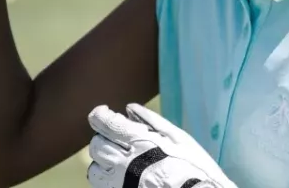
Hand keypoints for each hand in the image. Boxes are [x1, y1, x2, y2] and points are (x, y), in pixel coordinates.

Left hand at [86, 104, 235, 187]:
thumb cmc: (194, 167)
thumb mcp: (179, 138)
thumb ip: (152, 121)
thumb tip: (130, 109)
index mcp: (138, 142)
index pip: (104, 123)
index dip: (100, 115)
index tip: (104, 113)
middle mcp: (123, 163)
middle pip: (96, 145)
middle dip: (105, 138)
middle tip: (120, 139)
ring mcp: (119, 184)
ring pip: (94, 169)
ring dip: (103, 161)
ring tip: (121, 160)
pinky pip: (102, 186)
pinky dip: (108, 177)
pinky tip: (123, 175)